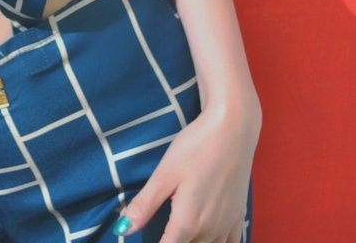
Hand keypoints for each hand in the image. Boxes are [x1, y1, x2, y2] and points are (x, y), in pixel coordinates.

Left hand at [113, 100, 259, 241]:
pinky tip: (207, 238)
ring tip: (179, 232)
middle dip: (172, 242)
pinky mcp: (238, 216)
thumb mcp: (165, 173)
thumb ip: (144, 205)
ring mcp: (227, 225)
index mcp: (188, 223)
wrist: (233, 129)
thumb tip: (122, 229)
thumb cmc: (197, 147)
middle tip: (160, 228)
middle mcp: (209, 231)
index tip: (144, 237)